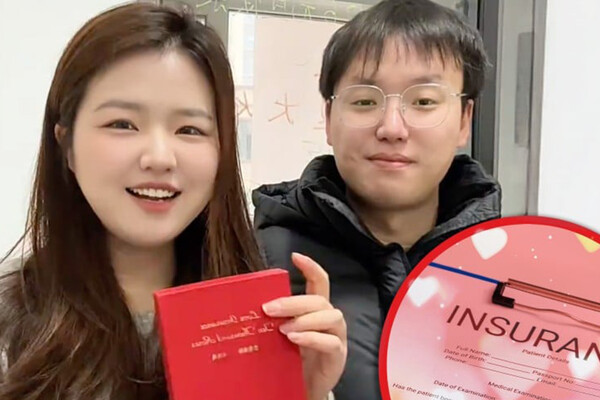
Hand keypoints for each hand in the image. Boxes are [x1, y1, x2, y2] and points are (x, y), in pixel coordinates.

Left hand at [262, 253, 346, 399]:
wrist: (301, 388)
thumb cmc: (291, 358)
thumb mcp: (281, 334)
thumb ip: (276, 319)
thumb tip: (250, 303)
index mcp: (316, 309)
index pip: (319, 282)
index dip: (310, 267)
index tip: (295, 256)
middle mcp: (330, 318)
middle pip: (319, 299)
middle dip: (294, 301)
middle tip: (269, 308)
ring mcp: (337, 336)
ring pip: (330, 316)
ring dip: (304, 319)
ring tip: (283, 329)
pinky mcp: (338, 356)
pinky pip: (331, 342)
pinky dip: (312, 337)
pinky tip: (295, 338)